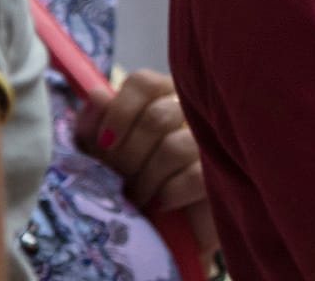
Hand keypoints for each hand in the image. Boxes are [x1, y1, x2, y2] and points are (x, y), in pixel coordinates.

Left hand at [74, 69, 213, 245]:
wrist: (161, 231)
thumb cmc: (131, 185)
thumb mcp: (100, 156)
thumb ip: (93, 126)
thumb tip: (97, 96)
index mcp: (161, 98)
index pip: (144, 83)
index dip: (119, 111)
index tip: (104, 142)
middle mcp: (190, 113)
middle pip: (157, 117)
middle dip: (128, 155)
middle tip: (118, 180)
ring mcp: (210, 142)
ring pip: (175, 147)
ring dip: (146, 179)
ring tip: (137, 198)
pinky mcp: (220, 176)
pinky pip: (194, 176)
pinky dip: (168, 193)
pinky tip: (159, 204)